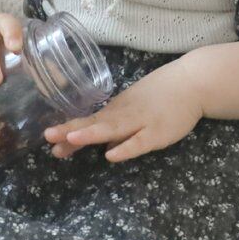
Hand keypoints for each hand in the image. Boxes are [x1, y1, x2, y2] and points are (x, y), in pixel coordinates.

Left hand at [43, 58, 203, 161]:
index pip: (88, 121)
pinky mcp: (159, 133)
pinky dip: (126, 149)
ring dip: (91, 135)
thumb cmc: (159, 95)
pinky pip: (140, 142)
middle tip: (48, 137)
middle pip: (94, 124)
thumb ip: (115, 125)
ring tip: (70, 139)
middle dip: (71, 132)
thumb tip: (99, 143)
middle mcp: (124, 115)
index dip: (68, 129)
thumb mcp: (132, 107)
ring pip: (112, 129)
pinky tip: (111, 156)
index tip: (48, 138)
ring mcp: (141, 122)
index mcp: (116, 110)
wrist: (190, 83)